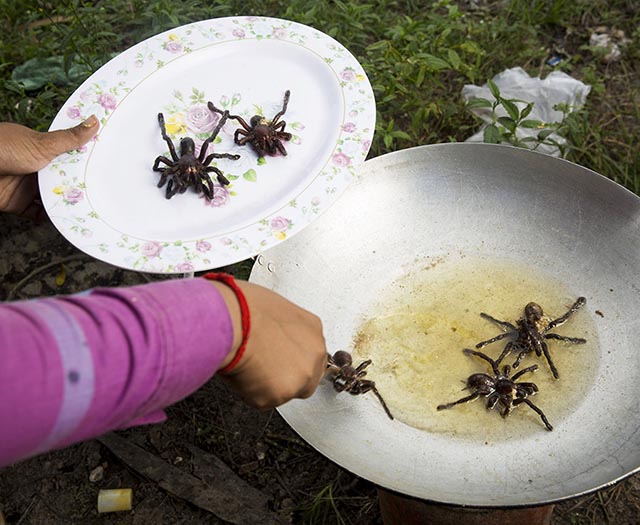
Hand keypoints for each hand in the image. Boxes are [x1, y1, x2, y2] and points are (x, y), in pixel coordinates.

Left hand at [0, 116, 98, 219]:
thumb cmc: (3, 149)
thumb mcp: (43, 144)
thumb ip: (70, 138)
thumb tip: (94, 121)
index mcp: (42, 151)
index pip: (68, 159)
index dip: (84, 165)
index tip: (104, 170)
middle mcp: (36, 168)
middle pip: (63, 181)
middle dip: (78, 188)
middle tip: (100, 195)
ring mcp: (27, 187)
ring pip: (53, 199)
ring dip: (66, 205)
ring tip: (88, 210)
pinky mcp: (20, 204)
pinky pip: (40, 214)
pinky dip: (51, 219)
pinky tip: (66, 220)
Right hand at [213, 280, 327, 409]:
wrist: (233, 321)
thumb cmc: (246, 308)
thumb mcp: (277, 308)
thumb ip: (285, 329)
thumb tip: (276, 334)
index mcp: (313, 330)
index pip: (312, 355)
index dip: (292, 359)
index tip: (280, 359)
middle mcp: (313, 356)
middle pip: (306, 379)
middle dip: (286, 377)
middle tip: (264, 368)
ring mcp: (298, 379)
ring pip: (284, 392)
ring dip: (267, 385)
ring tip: (249, 365)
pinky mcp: (277, 396)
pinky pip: (263, 400)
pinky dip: (250, 392)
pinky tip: (243, 372)